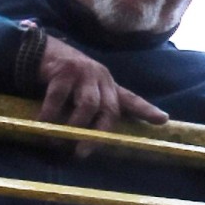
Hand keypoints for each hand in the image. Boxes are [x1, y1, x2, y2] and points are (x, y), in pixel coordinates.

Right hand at [38, 36, 167, 155]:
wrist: (41, 51)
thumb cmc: (63, 78)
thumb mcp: (82, 91)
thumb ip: (90, 111)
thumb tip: (83, 143)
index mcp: (108, 85)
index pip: (131, 99)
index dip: (146, 111)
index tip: (162, 120)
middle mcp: (101, 77)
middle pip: (109, 109)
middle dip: (97, 134)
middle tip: (81, 153)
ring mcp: (84, 72)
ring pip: (88, 105)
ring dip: (74, 126)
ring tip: (59, 142)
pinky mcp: (65, 70)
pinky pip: (58, 97)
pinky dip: (50, 114)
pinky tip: (42, 125)